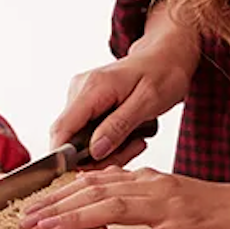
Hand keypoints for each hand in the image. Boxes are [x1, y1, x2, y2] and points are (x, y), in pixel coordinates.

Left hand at [17, 167, 229, 228]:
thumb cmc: (212, 210)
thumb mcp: (166, 197)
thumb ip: (134, 195)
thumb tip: (98, 195)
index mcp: (147, 181)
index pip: (94, 183)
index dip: (59, 195)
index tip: (31, 208)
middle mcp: (154, 187)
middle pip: (97, 193)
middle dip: (57, 206)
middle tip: (26, 220)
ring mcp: (172, 206)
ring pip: (120, 208)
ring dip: (82, 219)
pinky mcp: (192, 226)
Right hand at [49, 6, 199, 165]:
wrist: (167, 55)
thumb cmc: (163, 72)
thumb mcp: (148, 101)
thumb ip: (119, 126)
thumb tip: (94, 151)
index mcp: (93, 87)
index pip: (62, 128)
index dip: (64, 157)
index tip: (85, 173)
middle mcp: (81, 90)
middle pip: (71, 140)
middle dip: (99, 157)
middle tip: (134, 149)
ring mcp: (82, 96)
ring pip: (81, 140)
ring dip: (108, 150)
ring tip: (137, 141)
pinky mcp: (88, 103)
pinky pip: (89, 133)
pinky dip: (109, 141)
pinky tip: (130, 135)